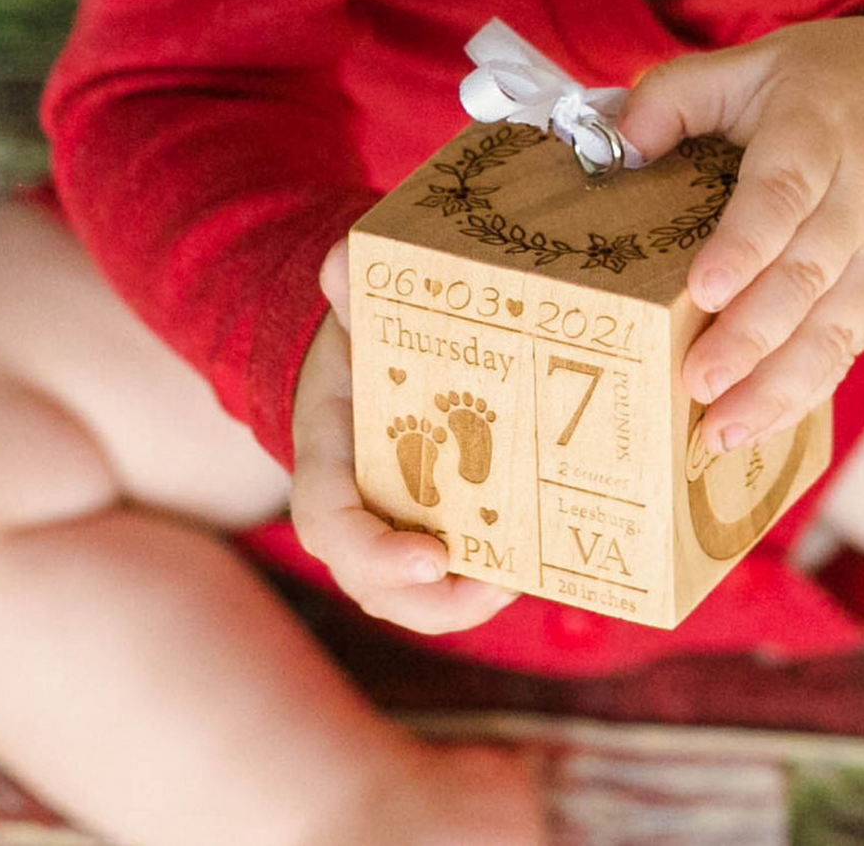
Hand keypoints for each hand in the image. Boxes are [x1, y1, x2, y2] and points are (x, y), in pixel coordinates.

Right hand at [288, 239, 517, 633]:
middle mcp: (353, 506)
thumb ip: (349, 284)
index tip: (428, 559)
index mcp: (326, 454)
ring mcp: (389, 527)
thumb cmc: (364, 334)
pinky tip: (538, 567)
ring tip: (524, 583)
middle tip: (496, 588)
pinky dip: (485, 582)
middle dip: (431, 602)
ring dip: (465, 602)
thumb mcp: (356, 305)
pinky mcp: (432, 532)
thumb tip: (344, 262)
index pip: (327, 519)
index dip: (371, 551)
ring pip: (412, 594)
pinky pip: (449, 577)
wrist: (369, 352)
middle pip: (372, 581)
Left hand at [618, 16, 863, 452]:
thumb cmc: (826, 86)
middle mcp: (858, 196)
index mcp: (816, 131)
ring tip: (723, 432)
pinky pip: (849, 345)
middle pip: (808, 274)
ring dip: (779, 387)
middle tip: (698, 383)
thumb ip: (676, 97)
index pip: (782, 193)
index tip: (706, 290)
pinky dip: (807, 391)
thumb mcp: (753, 65)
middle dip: (754, 337)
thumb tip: (615, 147)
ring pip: (835, 326)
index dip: (746, 244)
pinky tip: (762, 427)